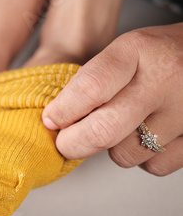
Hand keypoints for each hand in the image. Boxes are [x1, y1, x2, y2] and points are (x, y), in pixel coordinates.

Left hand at [42, 23, 182, 175]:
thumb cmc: (164, 53)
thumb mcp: (128, 50)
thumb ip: (94, 80)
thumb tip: (56, 119)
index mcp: (138, 51)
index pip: (90, 89)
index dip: (62, 112)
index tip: (51, 120)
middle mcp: (164, 80)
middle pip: (102, 131)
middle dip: (72, 144)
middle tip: (65, 142)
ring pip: (125, 154)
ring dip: (112, 149)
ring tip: (122, 127)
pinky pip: (153, 166)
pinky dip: (142, 158)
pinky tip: (147, 136)